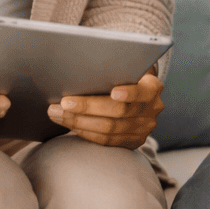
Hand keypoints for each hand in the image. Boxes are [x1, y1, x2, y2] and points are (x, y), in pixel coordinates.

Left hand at [49, 71, 163, 148]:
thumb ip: (115, 68)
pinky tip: (69, 123)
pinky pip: (105, 141)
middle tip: (63, 102)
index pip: (142, 92)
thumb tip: (84, 66)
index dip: (130, 93)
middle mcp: (152, 110)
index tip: (114, 92)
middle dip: (88, 107)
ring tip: (57, 112)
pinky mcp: (132, 142)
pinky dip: (84, 131)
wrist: (139, 96)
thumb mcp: (128, 68)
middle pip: (118, 112)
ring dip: (78, 121)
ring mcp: (143, 129)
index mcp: (153, 88)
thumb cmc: (126, 75)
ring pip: (108, 129)